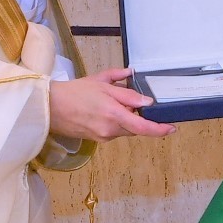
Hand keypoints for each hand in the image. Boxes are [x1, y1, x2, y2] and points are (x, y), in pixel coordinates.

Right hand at [48, 67, 175, 140]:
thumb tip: (145, 99)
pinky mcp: (97, 139)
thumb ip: (126, 91)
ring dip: (127, 119)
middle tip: (135, 103)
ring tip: (112, 101)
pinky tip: (105, 109)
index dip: (160, 129)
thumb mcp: (102, 83)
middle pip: (135, 128)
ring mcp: (103, 137)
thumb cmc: (75, 92)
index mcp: (114, 115)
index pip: (143, 127)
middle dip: (139, 118)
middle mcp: (111, 130)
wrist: (50, 107)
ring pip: (125, 129)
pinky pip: (115, 131)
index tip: (171, 127)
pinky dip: (117, 122)